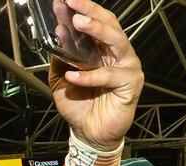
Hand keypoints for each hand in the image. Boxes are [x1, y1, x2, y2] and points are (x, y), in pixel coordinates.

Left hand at [49, 0, 142, 149]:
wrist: (88, 132)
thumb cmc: (79, 105)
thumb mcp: (60, 79)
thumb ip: (59, 58)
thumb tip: (55, 35)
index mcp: (101, 49)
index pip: (93, 23)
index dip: (79, 11)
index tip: (62, 1)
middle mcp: (116, 53)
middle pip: (109, 25)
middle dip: (90, 11)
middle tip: (72, 3)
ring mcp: (126, 66)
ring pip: (116, 41)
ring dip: (96, 30)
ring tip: (77, 23)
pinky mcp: (131, 83)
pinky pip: (109, 75)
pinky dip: (89, 76)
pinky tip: (73, 76)